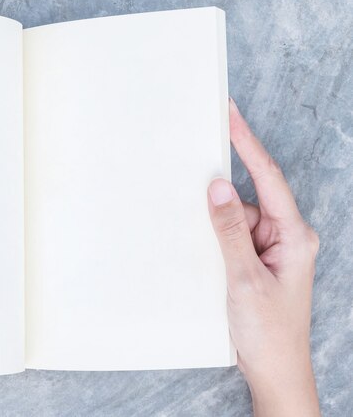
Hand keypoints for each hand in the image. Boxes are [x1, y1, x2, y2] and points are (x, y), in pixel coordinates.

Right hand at [208, 99, 319, 415]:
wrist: (274, 371)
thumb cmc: (269, 331)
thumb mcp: (245, 279)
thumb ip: (230, 231)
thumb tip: (217, 189)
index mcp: (294, 236)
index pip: (269, 179)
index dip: (249, 144)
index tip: (232, 116)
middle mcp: (284, 237)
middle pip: (249, 197)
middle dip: (222, 192)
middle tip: (194, 165)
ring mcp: (269, 249)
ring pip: (236, 218)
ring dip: (215, 223)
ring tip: (199, 236)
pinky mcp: (255, 261)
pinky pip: (231, 236)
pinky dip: (214, 236)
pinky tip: (201, 246)